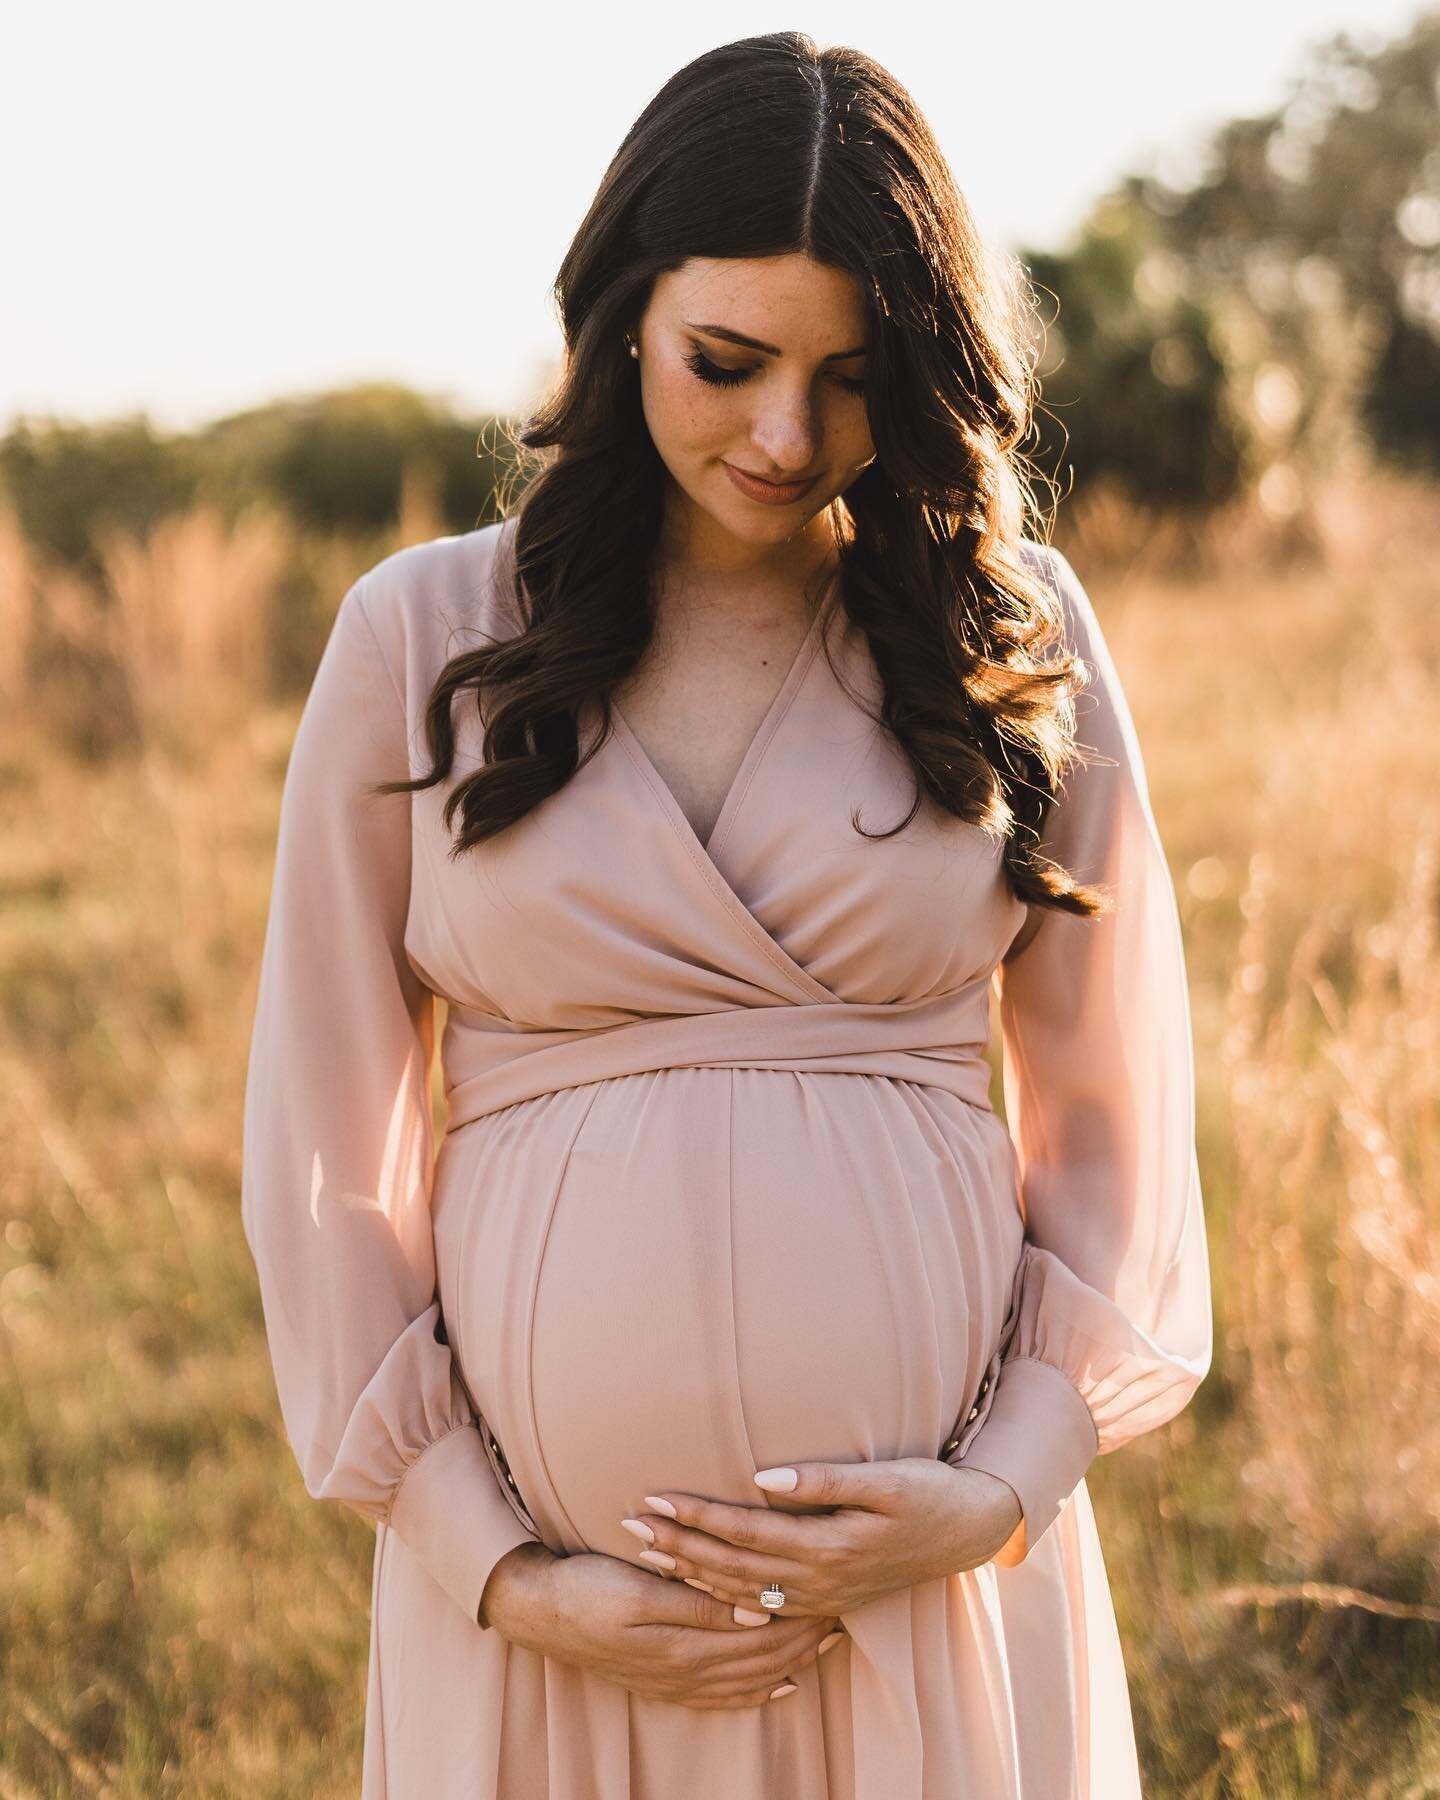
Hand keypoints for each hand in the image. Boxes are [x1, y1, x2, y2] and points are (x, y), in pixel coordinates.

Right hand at [480, 1540, 844, 1709]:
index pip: (760, 1636)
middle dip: (805, 1638)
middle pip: (763, 1660)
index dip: (799, 1617)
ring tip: (827, 1641)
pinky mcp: (666, 1681)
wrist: (542, 1612)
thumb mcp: (641, 1589)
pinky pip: (725, 1696)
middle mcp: (687, 1671)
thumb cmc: (589, 1587)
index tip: (831, 1593)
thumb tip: (754, 1612)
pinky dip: (760, 1691)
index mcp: (685, 1644)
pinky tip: (783, 1685)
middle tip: (842, 1611)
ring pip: (751, 1678)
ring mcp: (677, 1681)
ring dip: (792, 1662)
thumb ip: (699, 1602)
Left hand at [622, 1457, 1022, 1617]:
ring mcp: (822, 1597)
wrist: (970, 1531)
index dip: (696, 1516)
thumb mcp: (884, 1478)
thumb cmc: (928, 1492)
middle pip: (731, 1567)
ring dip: (691, 1573)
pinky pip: (764, 1605)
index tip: (653, 1499)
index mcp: (828, 1547)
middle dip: (677, 1548)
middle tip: (628, 1527)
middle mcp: (819, 1581)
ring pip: (742, 1592)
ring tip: (649, 1555)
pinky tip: (700, 1589)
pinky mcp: (828, 1600)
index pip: (744, 1532)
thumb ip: (822, 1480)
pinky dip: (724, 1598)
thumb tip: (762, 1477)